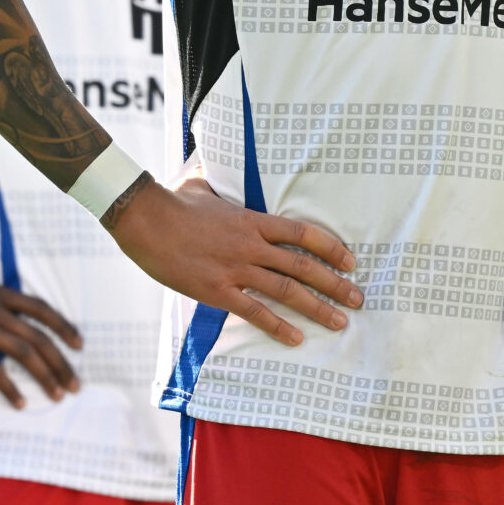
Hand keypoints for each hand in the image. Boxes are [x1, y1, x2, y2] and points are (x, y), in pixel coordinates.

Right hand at [0, 274, 82, 408]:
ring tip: (58, 396)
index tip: (79, 344)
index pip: (42, 309)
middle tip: (76, 385)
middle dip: (62, 363)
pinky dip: (10, 389)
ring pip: (24, 354)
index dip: (64, 326)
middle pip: (40, 338)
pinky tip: (21, 403)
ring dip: (45, 377)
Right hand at [106, 175, 361, 345]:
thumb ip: (221, 183)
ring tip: (340, 322)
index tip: (350, 261)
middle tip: (358, 299)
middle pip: (304, 266)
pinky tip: (296, 339)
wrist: (145, 220)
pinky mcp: (217, 290)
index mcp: (252, 220)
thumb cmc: (173, 202)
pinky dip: (278, 327)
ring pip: (287, 290)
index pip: (302, 233)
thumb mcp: (204, 185)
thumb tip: (218, 166)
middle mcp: (251, 245)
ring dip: (318, 307)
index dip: (331, 248)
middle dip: (336, 284)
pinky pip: (255, 312)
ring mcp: (236, 269)